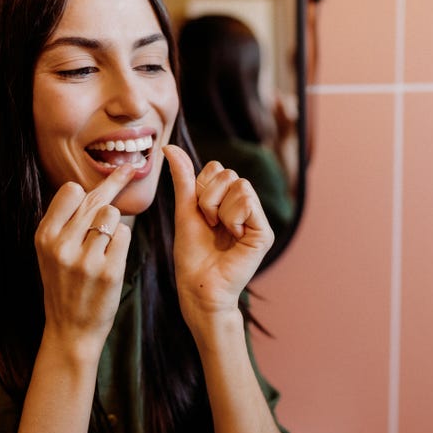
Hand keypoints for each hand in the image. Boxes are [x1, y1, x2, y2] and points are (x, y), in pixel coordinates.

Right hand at [34, 165, 135, 355]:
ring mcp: (85, 258)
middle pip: (95, 199)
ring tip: (104, 246)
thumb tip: (90, 187)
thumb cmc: (64, 285)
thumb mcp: (50, 252)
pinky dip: (124, 242)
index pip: (70, 191)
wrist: (71, 330)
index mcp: (44, 236)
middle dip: (115, 183)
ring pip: (112, 214)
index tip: (109, 174)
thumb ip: (65, 222)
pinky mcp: (109, 271)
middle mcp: (62, 245)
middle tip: (130, 168)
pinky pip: (126, 235)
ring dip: (115, 224)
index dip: (89, 186)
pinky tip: (113, 258)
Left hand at [163, 145, 273, 331]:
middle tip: (209, 224)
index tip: (199, 214)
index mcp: (226, 200)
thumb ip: (183, 179)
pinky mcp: (263, 232)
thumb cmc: (191, 254)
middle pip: (228, 173)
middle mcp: (244, 206)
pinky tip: (232, 237)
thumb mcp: (184, 210)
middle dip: (208, 198)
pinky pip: (247, 202)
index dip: (201, 188)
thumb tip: (169, 146)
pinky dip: (231, 218)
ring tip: (219, 231)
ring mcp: (256, 219)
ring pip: (239, 184)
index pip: (217, 168)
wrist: (198, 286)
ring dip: (218, 209)